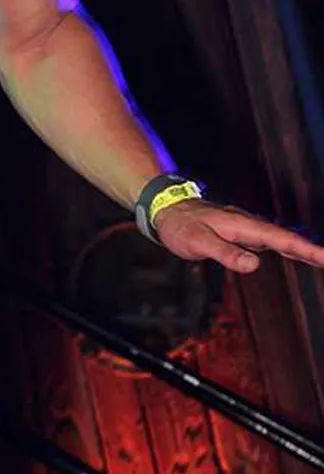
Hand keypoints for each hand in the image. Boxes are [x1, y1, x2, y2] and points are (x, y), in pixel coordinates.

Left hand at [153, 200, 323, 273]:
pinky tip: (294, 251)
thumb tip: (254, 265)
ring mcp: (245, 226)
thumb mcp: (198, 242)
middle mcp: (248, 224)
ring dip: (302, 247)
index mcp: (242, 225)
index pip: (280, 239)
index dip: (304, 249)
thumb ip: (225, 253)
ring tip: (322, 258)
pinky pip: (270, 238)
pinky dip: (287, 245)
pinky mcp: (241, 231)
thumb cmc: (181, 226)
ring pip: (280, 237)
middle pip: (286, 237)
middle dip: (310, 249)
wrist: (166, 208)